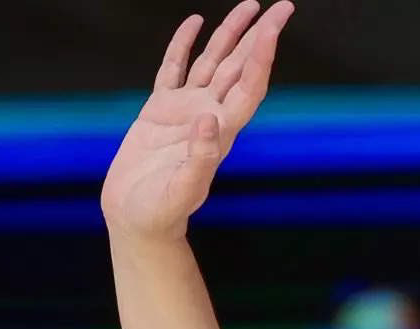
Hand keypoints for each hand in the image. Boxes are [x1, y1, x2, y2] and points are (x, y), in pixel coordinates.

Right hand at [101, 1, 294, 240]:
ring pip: (213, 61)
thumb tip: (212, 120)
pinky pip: (174, 69)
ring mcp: (185, 110)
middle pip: (240, 67)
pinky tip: (194, 23)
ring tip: (249, 6)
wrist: (137, 218)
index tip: (274, 28)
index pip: (249, 86)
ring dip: (230, 34)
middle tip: (282, 7)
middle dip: (260, 36)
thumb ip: (200, 158)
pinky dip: (183, 45)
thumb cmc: (161, 211)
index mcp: (221, 132)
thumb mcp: (183, 189)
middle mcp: (210, 115)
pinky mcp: (159, 110)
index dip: (262, 57)